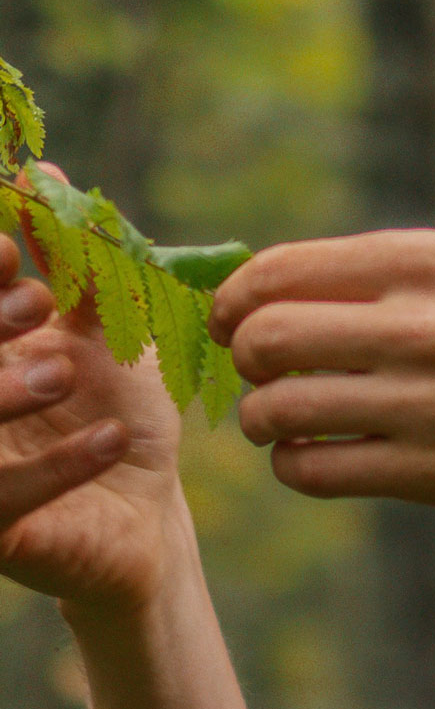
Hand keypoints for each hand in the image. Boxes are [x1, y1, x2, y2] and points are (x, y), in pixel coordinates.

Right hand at [0, 232, 184, 611]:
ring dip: (5, 390)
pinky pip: (5, 500)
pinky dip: (59, 465)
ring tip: (64, 370)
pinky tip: (113, 439)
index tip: (7, 250)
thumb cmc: (118, 415)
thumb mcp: (108, 333)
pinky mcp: (1, 534)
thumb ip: (79, 265)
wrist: (146, 518)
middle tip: (33, 304)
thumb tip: (47, 174)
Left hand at [212, 228, 434, 529]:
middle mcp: (426, 325)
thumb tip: (260, 299)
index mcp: (428, 264)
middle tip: (270, 382)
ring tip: (291, 427)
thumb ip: (379, 285)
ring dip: (266, 423)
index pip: (276, 269)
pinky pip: (318, 470)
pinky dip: (298, 468)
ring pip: (282, 409)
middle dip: (248, 366)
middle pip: (266, 337)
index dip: (233, 304)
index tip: (237, 329)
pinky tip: (320, 462)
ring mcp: (433, 402)